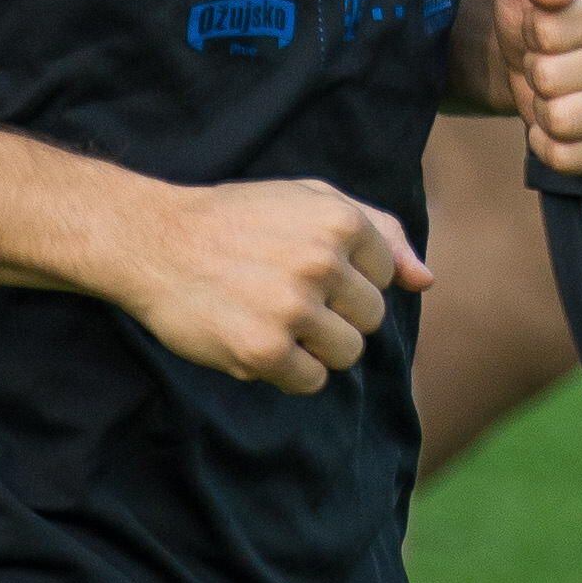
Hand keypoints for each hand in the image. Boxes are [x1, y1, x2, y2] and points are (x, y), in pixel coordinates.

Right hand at [100, 178, 424, 394]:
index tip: (307, 268)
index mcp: (340, 220)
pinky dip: (290, 372)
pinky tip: (258, 341)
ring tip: (275, 320)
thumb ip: (380, 233)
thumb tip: (426, 281)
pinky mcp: (263, 351)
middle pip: (372, 320)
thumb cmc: (240, 220)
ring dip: (317, 348)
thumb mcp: (311, 199)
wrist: (155, 241)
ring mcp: (293, 309)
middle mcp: (322, 262)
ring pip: (347, 354)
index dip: (349, 278)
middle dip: (338, 315)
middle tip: (289, 297)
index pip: (386, 276)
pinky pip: (311, 382)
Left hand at [492, 0, 581, 175]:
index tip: (544, 22)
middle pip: (551, 78)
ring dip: (541, 107)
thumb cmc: (541, 5)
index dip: (531, 30)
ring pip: (563, 121)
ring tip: (554, 89)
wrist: (540, 50)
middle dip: (534, 69)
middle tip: (548, 58)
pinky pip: (571, 160)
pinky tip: (553, 123)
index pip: (548, 30)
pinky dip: (547, 145)